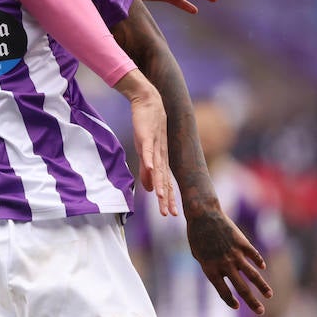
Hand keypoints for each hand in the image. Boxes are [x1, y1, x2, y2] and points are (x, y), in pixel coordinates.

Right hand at [114, 71, 175, 216]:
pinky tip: (151, 170)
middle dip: (166, 198)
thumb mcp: (145, 151)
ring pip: (158, 169)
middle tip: (169, 215)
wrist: (148, 102)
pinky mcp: (146, 136)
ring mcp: (154, 146)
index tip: (171, 214)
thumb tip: (149, 189)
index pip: (165, 183)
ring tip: (160, 199)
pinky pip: (148, 151)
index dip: (168, 199)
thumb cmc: (146, 126)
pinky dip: (149, 160)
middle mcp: (161, 156)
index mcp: (161, 160)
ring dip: (159, 185)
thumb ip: (146, 170)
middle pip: (164, 180)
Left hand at [185, 205, 272, 313]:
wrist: (203, 214)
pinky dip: (259, 262)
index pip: (223, 291)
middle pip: (241, 288)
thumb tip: (225, 277)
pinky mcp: (242, 243)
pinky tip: (263, 268)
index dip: (230, 300)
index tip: (237, 306)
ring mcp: (235, 254)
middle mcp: (224, 264)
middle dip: (252, 301)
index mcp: (210, 269)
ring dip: (262, 287)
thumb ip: (211, 267)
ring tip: (269, 295)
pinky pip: (254, 256)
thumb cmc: (197, 235)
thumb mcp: (199, 254)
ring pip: (253, 275)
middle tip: (260, 312)